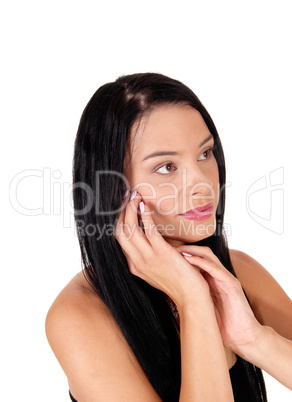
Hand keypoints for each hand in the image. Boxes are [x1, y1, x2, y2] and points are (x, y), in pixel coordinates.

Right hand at [114, 191, 210, 307]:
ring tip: (135, 196)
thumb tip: (149, 235)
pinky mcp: (161, 253)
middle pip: (120, 232)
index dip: (120, 220)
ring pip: (130, 229)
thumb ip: (150, 254)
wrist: (191, 297)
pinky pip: (148, 230)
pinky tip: (145, 206)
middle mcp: (137, 262)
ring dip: (131, 209)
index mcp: (135, 265)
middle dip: (121, 211)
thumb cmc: (178, 281)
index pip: (120, 239)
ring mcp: (148, 258)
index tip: (124, 206)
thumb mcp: (157, 269)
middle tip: (127, 196)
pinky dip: (145, 215)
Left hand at [175, 245, 262, 352]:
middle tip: (170, 249)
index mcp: (213, 280)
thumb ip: (193, 297)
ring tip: (177, 251)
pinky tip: (188, 260)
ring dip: (192, 251)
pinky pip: (215, 268)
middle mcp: (220, 276)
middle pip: (202, 254)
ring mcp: (226, 279)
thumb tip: (172, 295)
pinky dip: (201, 262)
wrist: (244, 338)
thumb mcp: (203, 307)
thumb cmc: (223, 326)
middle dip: (186, 249)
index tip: (167, 254)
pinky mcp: (232, 284)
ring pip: (209, 256)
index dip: (183, 255)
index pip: (198, 259)